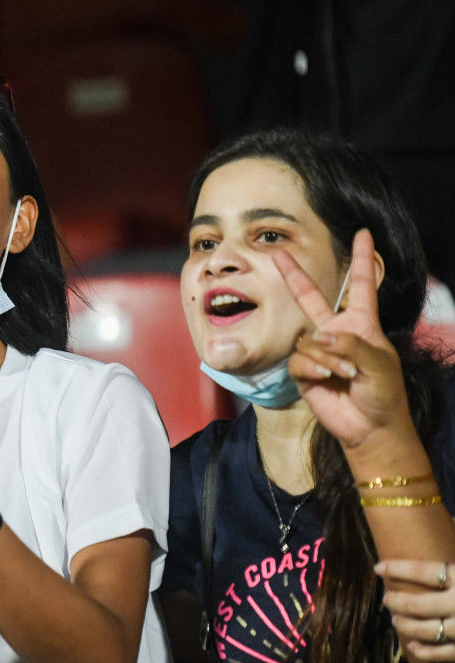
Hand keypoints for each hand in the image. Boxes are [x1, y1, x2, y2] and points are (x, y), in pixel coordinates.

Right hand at [275, 230, 412, 450]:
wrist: (369, 428)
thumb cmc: (383, 393)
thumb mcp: (379, 364)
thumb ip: (351, 344)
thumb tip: (321, 335)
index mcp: (362, 324)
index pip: (361, 285)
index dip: (362, 259)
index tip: (363, 234)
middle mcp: (336, 332)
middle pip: (311, 297)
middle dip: (294, 275)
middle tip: (278, 254)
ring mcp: (318, 352)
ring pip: (308, 341)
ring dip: (327, 357)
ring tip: (344, 374)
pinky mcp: (303, 372)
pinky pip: (299, 362)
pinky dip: (314, 369)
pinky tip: (328, 380)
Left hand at [377, 559, 454, 662]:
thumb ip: (454, 571)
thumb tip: (435, 566)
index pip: (426, 571)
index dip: (399, 569)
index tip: (378, 568)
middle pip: (418, 604)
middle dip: (397, 602)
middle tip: (386, 600)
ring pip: (425, 630)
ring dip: (406, 626)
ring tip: (396, 621)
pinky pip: (442, 653)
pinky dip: (424, 652)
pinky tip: (412, 647)